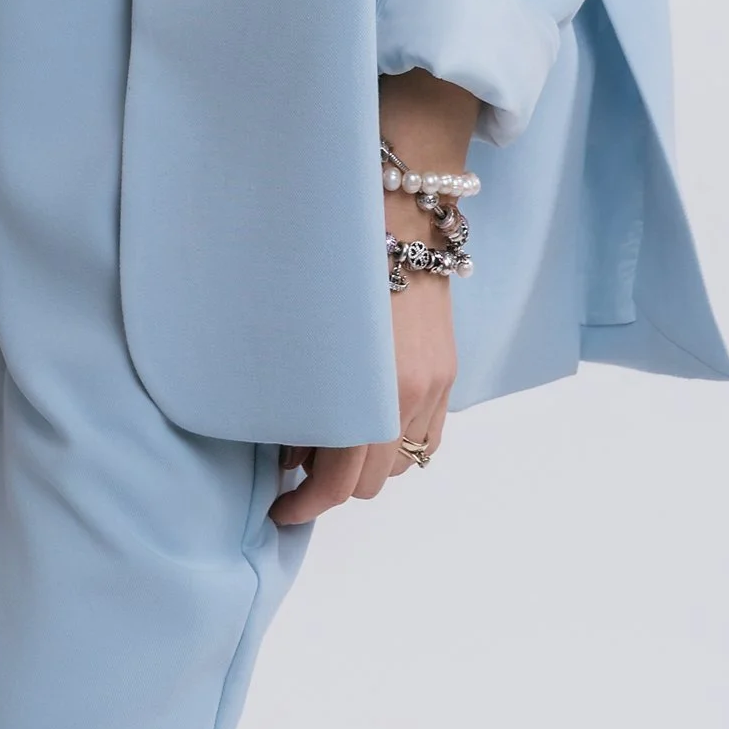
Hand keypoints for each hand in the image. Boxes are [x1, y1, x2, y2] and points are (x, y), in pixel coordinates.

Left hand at [271, 254, 457, 523]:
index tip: (280, 509)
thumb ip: (300, 404)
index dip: (306, 505)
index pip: (341, 483)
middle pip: (372, 481)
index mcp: (369, 393)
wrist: (396, 218)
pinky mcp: (447, 374)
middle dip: (333, 486)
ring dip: (367, 464)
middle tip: (298, 470)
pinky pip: (427, 438)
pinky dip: (398, 445)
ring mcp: (434, 387)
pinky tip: (371, 429)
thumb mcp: (305, 340)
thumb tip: (292, 455)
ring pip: (402, 463)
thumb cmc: (334, 270)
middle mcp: (408, 397)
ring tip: (333, 441)